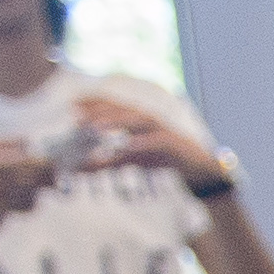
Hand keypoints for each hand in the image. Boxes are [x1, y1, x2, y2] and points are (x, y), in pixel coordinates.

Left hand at [73, 94, 222, 185]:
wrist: (201, 169)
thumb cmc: (167, 163)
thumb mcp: (135, 161)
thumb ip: (111, 162)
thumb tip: (85, 166)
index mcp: (139, 121)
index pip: (113, 108)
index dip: (93, 105)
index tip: (72, 107)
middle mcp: (148, 120)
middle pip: (120, 110)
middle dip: (98, 111)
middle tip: (76, 115)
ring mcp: (160, 129)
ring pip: (135, 121)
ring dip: (114, 122)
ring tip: (94, 127)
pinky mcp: (172, 142)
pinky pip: (154, 141)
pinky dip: (139, 142)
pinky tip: (126, 146)